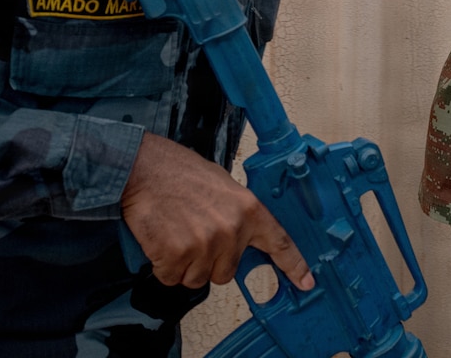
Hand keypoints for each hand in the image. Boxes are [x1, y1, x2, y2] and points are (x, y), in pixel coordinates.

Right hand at [121, 133, 313, 291]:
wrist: (144, 168)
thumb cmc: (179, 173)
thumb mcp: (224, 186)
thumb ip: (238, 215)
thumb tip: (242, 238)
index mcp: (248, 209)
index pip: (278, 242)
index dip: (293, 265)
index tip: (305, 282)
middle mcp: (231, 229)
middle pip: (226, 272)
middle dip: (209, 261)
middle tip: (192, 233)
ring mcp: (205, 244)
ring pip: (197, 279)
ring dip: (184, 264)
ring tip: (176, 232)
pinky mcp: (177, 255)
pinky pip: (172, 278)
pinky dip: (163, 265)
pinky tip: (161, 239)